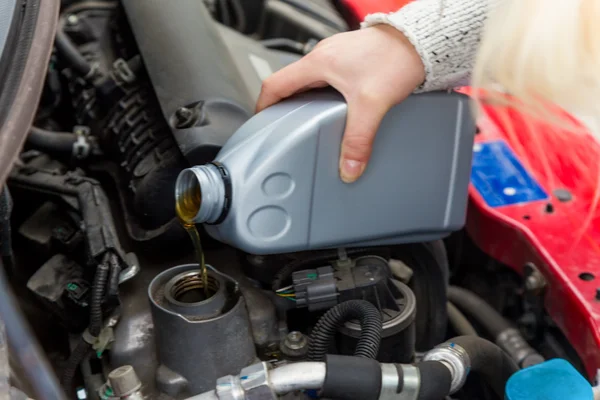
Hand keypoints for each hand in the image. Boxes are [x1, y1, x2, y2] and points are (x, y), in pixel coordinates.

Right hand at [256, 25, 424, 182]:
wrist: (421, 42)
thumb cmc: (396, 58)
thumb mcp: (372, 104)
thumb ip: (358, 140)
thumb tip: (348, 167)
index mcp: (317, 63)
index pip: (274, 84)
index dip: (262, 106)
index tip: (260, 124)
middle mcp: (323, 56)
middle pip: (289, 84)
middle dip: (283, 107)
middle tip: (284, 128)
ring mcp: (336, 56)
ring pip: (308, 81)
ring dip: (304, 101)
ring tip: (308, 122)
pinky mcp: (351, 59)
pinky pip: (326, 77)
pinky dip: (322, 94)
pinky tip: (335, 108)